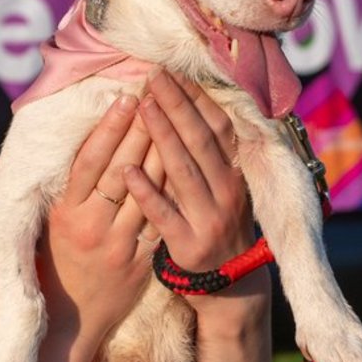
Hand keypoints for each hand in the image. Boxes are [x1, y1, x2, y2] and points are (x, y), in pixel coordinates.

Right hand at [40, 93, 159, 339]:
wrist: (74, 317)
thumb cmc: (61, 260)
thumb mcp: (54, 221)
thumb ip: (71, 185)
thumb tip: (91, 138)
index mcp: (66, 213)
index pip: (90, 162)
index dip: (110, 129)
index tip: (125, 98)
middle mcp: (91, 227)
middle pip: (121, 170)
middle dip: (142, 130)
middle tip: (159, 96)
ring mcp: (118, 245)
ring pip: (146, 192)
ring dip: (163, 153)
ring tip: (176, 119)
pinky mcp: (140, 261)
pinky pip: (161, 219)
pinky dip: (173, 192)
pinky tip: (186, 165)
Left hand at [123, 69, 253, 273]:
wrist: (230, 290)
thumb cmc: (216, 228)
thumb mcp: (223, 190)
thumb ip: (210, 157)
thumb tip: (190, 108)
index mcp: (234, 174)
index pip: (216, 127)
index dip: (196, 98)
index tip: (173, 72)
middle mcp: (226, 192)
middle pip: (199, 140)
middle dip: (176, 105)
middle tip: (153, 74)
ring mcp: (208, 218)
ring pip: (183, 171)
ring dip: (163, 136)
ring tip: (143, 106)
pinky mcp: (187, 245)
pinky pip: (164, 215)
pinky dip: (147, 192)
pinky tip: (127, 170)